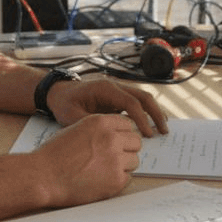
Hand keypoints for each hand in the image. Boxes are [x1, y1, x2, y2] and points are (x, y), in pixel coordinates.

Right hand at [32, 114, 142, 205]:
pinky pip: (128, 178)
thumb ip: (99, 130)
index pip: (128, 125)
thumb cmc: (54, 154)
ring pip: (134, 161)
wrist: (43, 176)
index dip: (122, 134)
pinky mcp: (116, 180)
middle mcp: (111, 138)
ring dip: (123, 166)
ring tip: (103, 170)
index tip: (116, 142)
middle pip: (136, 141)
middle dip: (126, 149)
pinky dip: (118, 181)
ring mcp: (116, 160)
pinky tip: (101, 180)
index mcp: (101, 122)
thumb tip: (117, 136)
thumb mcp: (77, 129)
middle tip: (112, 158)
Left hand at [48, 77, 168, 136]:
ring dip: (154, 112)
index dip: (141, 119)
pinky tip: (151, 125)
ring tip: (162, 129)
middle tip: (164, 131)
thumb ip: (92, 124)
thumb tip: (113, 134)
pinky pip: (136, 102)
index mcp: (105, 88)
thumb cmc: (64, 103)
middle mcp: (114, 86)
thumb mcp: (72, 117)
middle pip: (143, 96)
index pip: (130, 102)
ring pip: (142, 98)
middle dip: (155, 113)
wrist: (57, 92)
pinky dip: (146, 113)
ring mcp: (117, 90)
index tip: (147, 134)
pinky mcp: (117, 97)